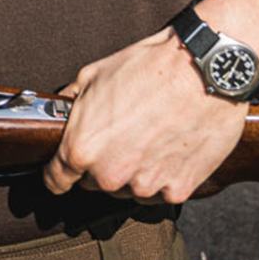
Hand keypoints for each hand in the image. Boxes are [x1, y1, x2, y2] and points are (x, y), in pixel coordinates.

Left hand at [43, 27, 247, 202]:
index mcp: (82, 148)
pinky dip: (164, 174)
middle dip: (102, 162)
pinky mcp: (176, 191)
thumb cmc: (148, 68)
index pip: (56, 180)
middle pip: (95, 182)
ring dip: (135, 170)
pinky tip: (170, 144)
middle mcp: (109, 174)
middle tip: (122, 132)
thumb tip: (59, 111)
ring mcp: (144, 186)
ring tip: (151, 134)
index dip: (58, 173)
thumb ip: (71, 101)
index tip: (64, 170)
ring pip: (129, 187)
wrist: (202, 71)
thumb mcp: (94, 74)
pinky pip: (161, 190)